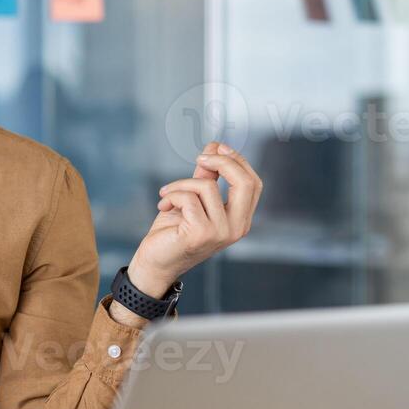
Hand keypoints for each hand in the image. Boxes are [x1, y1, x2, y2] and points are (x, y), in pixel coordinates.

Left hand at [127, 142, 261, 296]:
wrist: (155, 262)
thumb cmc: (173, 232)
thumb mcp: (193, 198)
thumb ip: (206, 175)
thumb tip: (214, 146)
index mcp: (240, 219)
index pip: (253, 183)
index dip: (238, 161)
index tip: (217, 147)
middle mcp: (236, 228)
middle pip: (245, 182)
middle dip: (222, 161)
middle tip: (200, 158)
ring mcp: (221, 232)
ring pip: (207, 187)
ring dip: (181, 184)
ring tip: (167, 194)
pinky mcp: (201, 233)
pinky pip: (188, 198)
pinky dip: (172, 195)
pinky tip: (162, 205)